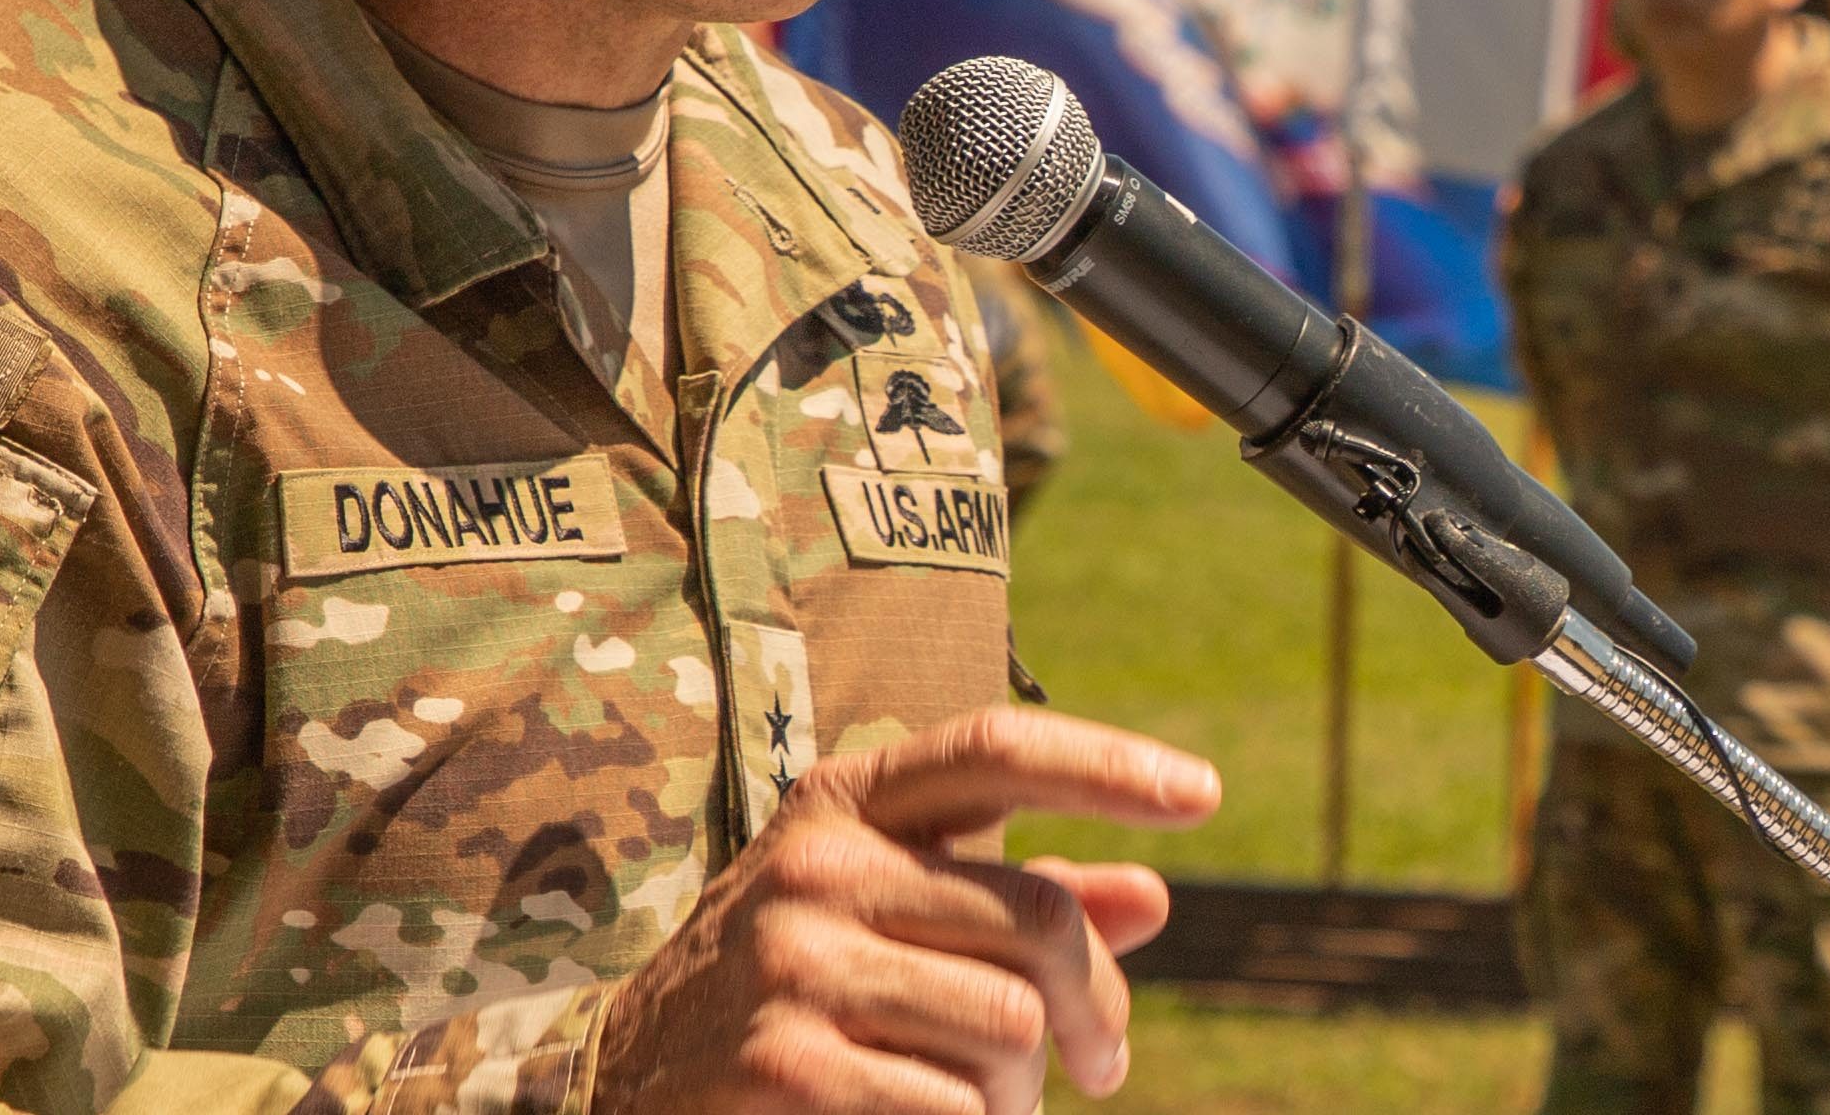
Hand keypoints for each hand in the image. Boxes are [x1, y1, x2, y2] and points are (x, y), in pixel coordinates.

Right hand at [589, 707, 1220, 1113]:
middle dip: (1096, 1009)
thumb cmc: (795, 990)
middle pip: (1038, 918)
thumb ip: (1017, 899)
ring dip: (1023, 1094)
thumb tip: (1153, 898)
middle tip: (1103, 1066)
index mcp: (848, 803)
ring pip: (1011, 1030)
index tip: (1204, 794)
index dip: (1107, 763)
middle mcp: (819, 863)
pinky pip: (951, 1109)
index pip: (995, 750)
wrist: (624, 1086)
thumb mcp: (891, 913)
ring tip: (984, 1106)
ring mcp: (795, 963)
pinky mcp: (787, 1067)